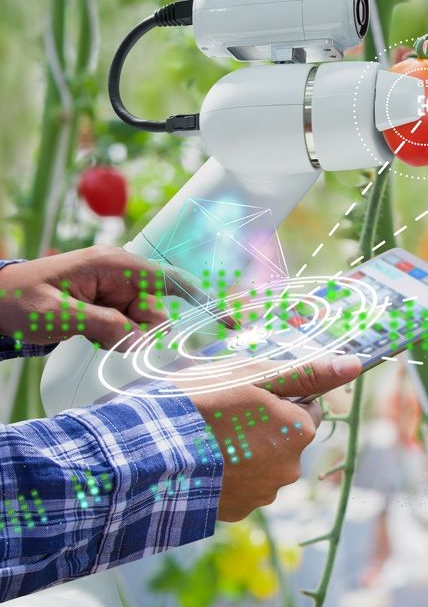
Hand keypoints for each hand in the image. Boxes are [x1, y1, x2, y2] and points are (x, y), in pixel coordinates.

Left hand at [0, 246, 204, 348]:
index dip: (203, 299)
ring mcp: (116, 293)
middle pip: (156, 314)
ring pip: (142, 327)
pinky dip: (114, 340)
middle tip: (100, 337)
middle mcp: (122, 277)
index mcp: (115, 265)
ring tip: (85, 333)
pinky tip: (87, 334)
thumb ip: (101, 325)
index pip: (171, 281)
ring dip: (122, 340)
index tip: (228, 322)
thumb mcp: (56, 313)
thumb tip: (137, 341)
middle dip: (138, 334)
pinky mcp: (109, 308)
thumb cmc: (18, 298)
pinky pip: (128, 332)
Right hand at [189, 355, 361, 521]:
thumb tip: (354, 364)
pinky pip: (240, 486)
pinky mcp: (235, 513)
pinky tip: (202, 462)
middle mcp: (290, 469)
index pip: (306, 407)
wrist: (147, 454)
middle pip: (285, 437)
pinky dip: (227, 474)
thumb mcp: (254, 375)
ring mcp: (262, 495)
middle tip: (222, 415)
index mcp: (300, 431)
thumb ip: (307, 372)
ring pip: (263, 462)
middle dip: (263, 426)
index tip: (247, 395)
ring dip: (244, 451)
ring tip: (207, 439)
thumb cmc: (202, 404)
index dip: (278, 397)